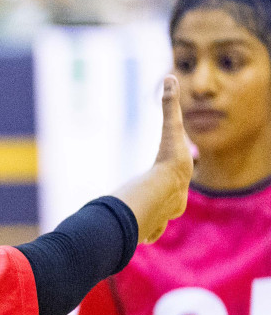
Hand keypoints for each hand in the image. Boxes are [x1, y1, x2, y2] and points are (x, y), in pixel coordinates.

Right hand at [116, 76, 193, 245]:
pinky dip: (140, 235)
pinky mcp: (144, 232)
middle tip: (155, 198)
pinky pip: (144, 235)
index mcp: (180, 184)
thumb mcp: (171, 130)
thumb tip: (170, 77)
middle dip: (164, 203)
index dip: (174, 177)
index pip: (178, 179)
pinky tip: (134, 237)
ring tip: (143, 222)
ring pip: (158, 224)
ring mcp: (160, 221)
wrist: (157, 194)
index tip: (168, 175)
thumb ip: (168, 105)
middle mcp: (174, 206)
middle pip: (171, 205)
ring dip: (153, 223)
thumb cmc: (167, 162)